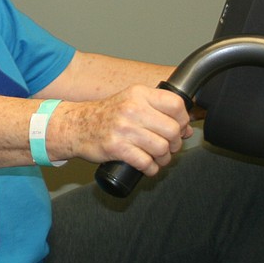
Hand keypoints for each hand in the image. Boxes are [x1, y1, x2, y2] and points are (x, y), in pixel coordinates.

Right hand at [58, 85, 192, 175]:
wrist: (76, 126)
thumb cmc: (106, 115)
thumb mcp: (131, 102)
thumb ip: (158, 110)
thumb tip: (187, 128)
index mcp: (138, 94)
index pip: (176, 104)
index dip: (183, 120)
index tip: (179, 128)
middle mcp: (132, 108)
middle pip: (172, 130)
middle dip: (175, 143)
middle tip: (168, 147)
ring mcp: (124, 128)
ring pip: (162, 148)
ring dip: (163, 158)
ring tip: (157, 157)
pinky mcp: (116, 147)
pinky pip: (146, 162)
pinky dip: (150, 168)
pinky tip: (146, 166)